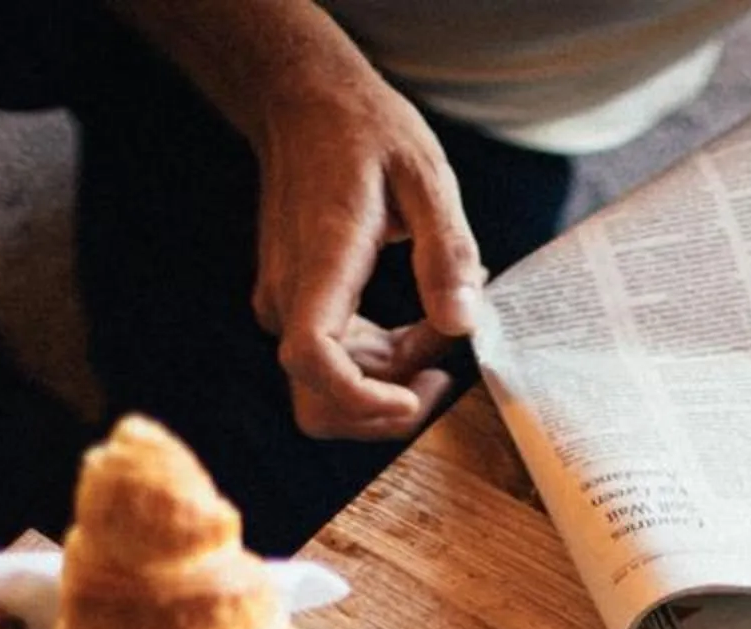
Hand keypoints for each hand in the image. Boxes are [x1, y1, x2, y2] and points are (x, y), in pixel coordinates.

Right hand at [248, 70, 485, 440]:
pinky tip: (422, 322)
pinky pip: (336, 362)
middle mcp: (290, 297)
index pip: (313, 360)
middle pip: (320, 402)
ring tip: (440, 330)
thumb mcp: (426, 176)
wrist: (304, 102)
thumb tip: (462, 325)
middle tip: (443, 364)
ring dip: (391, 381)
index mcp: (320, 264)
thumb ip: (446, 252)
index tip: (413, 399)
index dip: (361, 400)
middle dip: (387, 405)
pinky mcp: (299, 308)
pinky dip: (383, 362)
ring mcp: (287, 306)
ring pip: (331, 390)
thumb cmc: (365, 130)